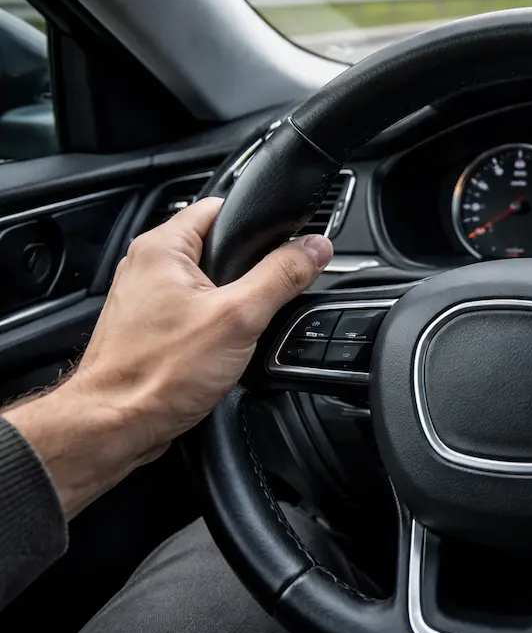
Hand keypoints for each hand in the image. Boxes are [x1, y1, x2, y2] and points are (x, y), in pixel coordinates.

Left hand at [3, 198, 331, 515]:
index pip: (221, 207)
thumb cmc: (156, 374)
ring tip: (243, 326)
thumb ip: (282, 276)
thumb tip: (315, 248)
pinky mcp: (150, 328)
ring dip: (233, 301)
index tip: (287, 240)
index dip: (259, 222)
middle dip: (249, 269)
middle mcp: (147, 266)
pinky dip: (214, 323)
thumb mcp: (239, 317)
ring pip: (208, 283)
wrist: (115, 426)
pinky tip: (224, 347)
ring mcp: (146, 298)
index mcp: (162, 247)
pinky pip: (195, 311)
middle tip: (266, 295)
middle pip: (218, 247)